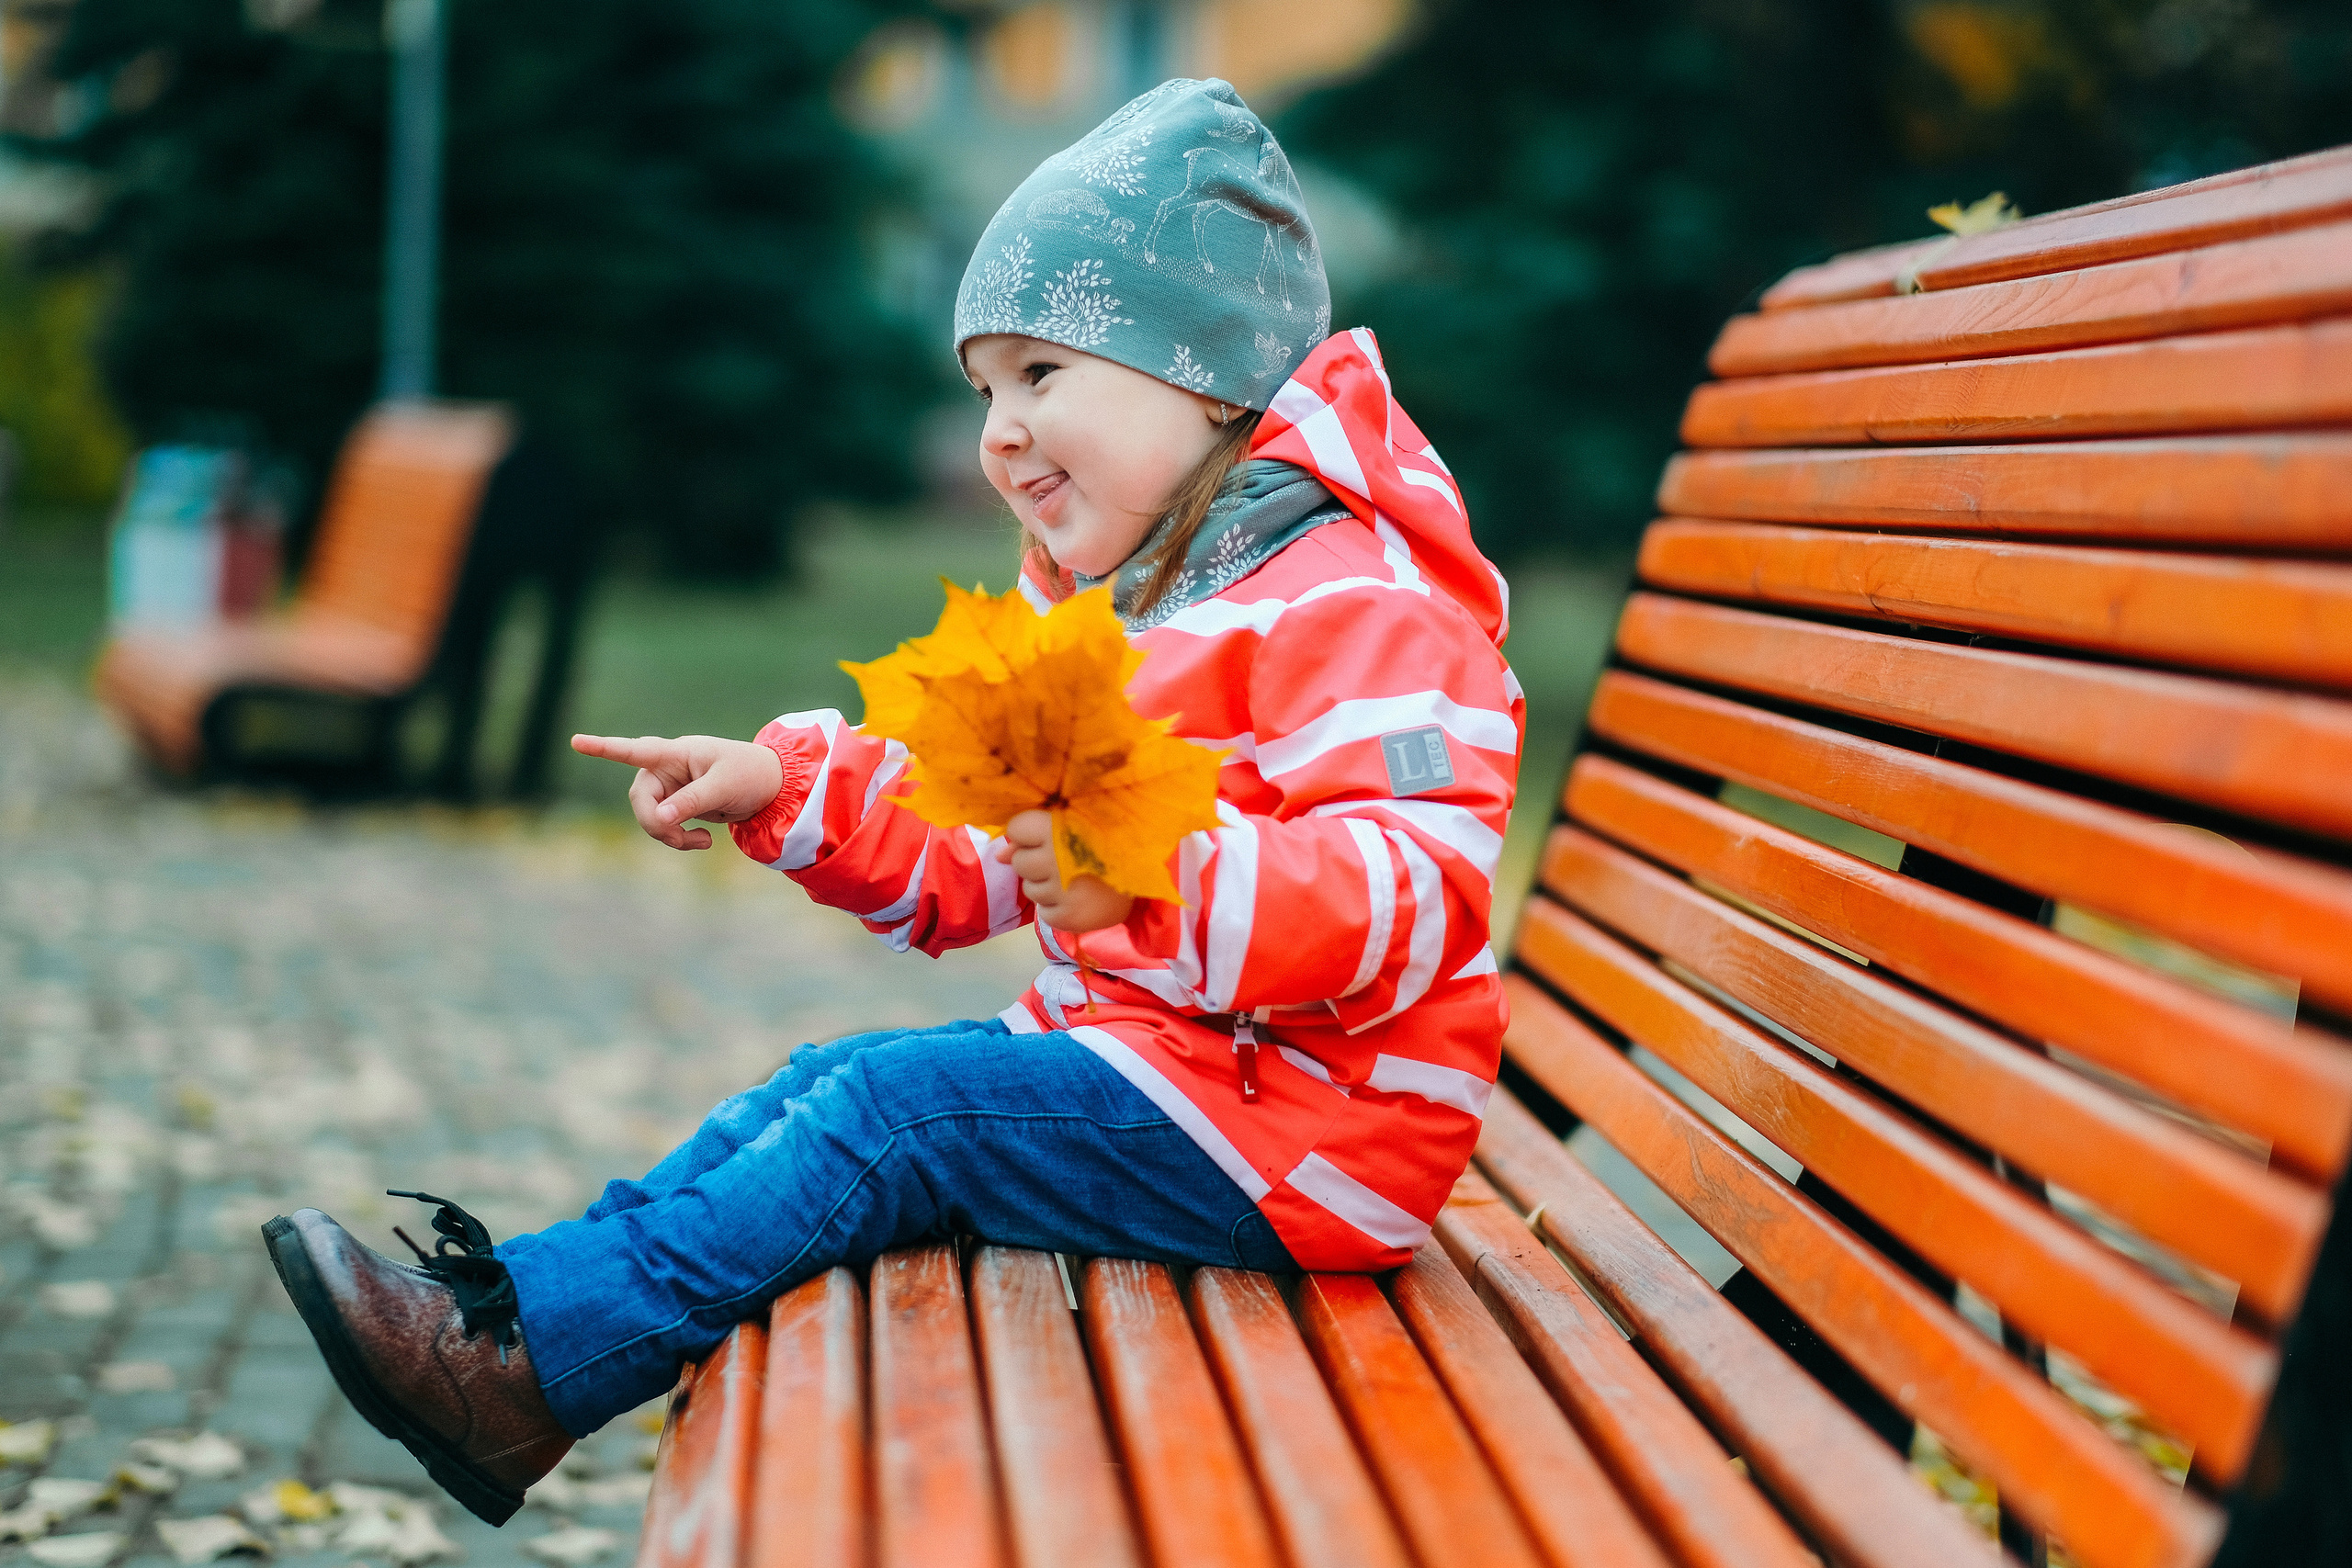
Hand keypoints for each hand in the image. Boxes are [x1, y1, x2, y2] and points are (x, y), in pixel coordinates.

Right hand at [571, 732, 784, 850]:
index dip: (604, 748)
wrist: (772, 789)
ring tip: (700, 843)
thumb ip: (691, 802)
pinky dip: (678, 839)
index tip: (575, 741)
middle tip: (681, 841)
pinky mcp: (679, 805)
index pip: (635, 749)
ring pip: (650, 816)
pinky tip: (702, 841)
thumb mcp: (724, 788)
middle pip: (640, 798)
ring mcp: (672, 787)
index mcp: (677, 753)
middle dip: (655, 823)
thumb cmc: (751, 775)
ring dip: (669, 836)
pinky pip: (664, 826)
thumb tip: (659, 819)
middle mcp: (668, 768)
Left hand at [995, 809, 1134, 932]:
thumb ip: (1033, 834)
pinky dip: (1058, 909)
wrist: (1152, 874)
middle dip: (1034, 862)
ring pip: (1030, 889)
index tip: (1048, 837)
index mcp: (1057, 827)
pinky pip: (1045, 914)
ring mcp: (1060, 890)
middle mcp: (1055, 858)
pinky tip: (1079, 899)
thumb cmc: (1110, 843)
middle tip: (1064, 861)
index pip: (1017, 829)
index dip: (1028, 834)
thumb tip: (999, 853)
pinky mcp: (1067, 917)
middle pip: (1019, 862)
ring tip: (1075, 880)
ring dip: (1046, 886)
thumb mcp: (1074, 826)